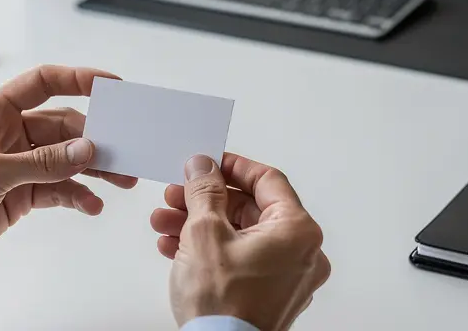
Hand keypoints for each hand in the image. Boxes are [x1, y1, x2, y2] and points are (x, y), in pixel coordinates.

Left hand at [0, 65, 136, 278]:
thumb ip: (41, 162)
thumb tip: (87, 149)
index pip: (43, 83)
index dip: (79, 79)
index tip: (113, 86)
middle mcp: (7, 133)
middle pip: (63, 125)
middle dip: (96, 138)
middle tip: (127, 151)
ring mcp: (15, 165)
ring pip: (66, 158)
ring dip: (94, 168)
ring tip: (123, 181)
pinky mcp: (18, 195)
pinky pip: (57, 188)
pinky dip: (77, 195)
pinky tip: (92, 205)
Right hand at [151, 153, 329, 330]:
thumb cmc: (223, 304)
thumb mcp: (204, 231)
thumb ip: (204, 190)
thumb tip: (203, 167)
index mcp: (297, 231)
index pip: (267, 180)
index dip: (231, 167)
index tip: (207, 163)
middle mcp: (302, 254)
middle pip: (249, 209)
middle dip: (205, 201)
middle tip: (177, 195)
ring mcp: (288, 278)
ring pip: (240, 235)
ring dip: (199, 225)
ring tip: (166, 224)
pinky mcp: (270, 295)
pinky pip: (241, 259)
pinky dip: (211, 250)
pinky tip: (177, 248)